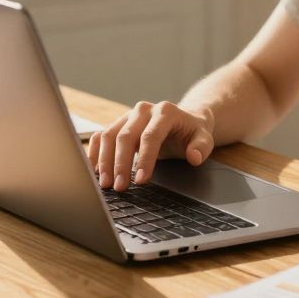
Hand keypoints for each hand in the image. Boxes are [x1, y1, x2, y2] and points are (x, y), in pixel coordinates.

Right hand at [87, 101, 215, 190]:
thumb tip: (193, 157)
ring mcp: (128, 116)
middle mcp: (143, 110)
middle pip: (125, 136)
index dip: (145, 159)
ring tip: (105, 184)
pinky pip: (100, 136)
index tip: (141, 180)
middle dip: (120, 163)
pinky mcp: (118, 124)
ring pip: (108, 135)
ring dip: (104, 161)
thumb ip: (201, 147)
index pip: (150, 136)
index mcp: (165, 112)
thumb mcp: (204, 138)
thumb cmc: (192, 132)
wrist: (184, 119)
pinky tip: (94, 171)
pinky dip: (94, 152)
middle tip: (119, 187)